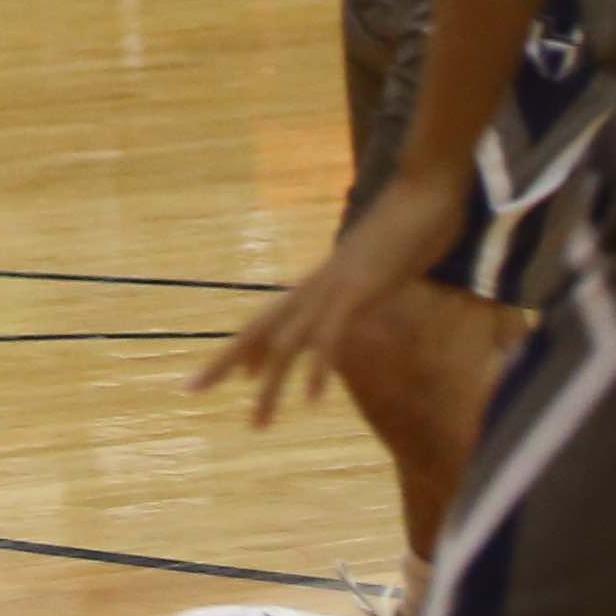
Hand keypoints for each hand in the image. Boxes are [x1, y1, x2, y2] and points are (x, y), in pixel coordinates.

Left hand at [201, 167, 465, 424]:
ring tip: (258, 422)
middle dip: (224, 360)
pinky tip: (312, 398)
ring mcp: (334, 287)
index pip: (269, 318)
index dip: (246, 347)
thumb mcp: (378, 267)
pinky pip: (331, 333)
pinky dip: (320, 366)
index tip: (229, 375)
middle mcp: (315, 285)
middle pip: (259, 328)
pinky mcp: (359, 289)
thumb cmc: (408, 227)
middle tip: (190, 390)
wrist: (425, 192)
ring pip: (289, 341)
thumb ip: (362, 287)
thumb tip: (358, 301)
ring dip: (271, 385)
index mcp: (318, 282)